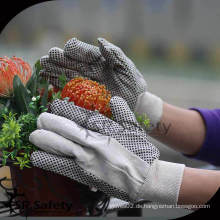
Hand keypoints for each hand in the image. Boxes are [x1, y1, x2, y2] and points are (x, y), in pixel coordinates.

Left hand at [29, 97, 183, 203]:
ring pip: (62, 147)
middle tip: (39, 119)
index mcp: (107, 130)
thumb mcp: (134, 128)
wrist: (145, 180)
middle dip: (51, 124)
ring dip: (45, 141)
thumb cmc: (141, 152)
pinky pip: (63, 167)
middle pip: (68, 130)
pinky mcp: (85, 176)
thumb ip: (123, 111)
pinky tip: (37, 157)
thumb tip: (114, 98)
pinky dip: (48, 161)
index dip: (65, 110)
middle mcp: (95, 144)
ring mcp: (88, 161)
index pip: (82, 117)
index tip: (54, 106)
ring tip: (33, 135)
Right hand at [40, 38, 146, 109]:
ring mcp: (82, 82)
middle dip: (56, 59)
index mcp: (95, 58)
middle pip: (66, 60)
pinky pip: (65, 88)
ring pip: (62, 73)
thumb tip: (99, 40)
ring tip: (42, 69)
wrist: (134, 103)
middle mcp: (85, 68)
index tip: (68, 53)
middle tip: (47, 60)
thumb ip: (115, 54)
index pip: (78, 48)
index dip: (72, 49)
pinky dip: (55, 84)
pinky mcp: (80, 95)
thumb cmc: (132, 83)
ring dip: (51, 71)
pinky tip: (46, 82)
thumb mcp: (127, 68)